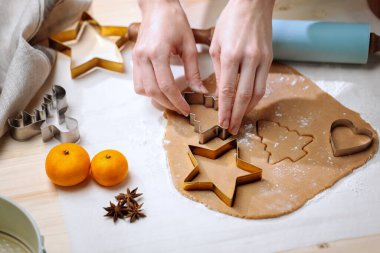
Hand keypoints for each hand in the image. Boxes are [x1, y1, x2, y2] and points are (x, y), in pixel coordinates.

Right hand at [133, 0, 206, 115]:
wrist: (157, 7)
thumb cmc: (174, 21)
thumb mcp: (189, 46)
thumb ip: (194, 71)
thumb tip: (199, 91)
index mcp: (158, 52)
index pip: (166, 85)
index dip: (177, 101)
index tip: (186, 109)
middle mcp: (143, 57)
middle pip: (153, 91)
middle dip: (168, 104)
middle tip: (181, 109)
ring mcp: (136, 58)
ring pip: (142, 90)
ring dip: (156, 99)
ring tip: (171, 101)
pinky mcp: (134, 59)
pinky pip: (138, 82)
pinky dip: (149, 91)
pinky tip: (161, 90)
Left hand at [210, 0, 273, 133]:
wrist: (253, 5)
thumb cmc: (230, 22)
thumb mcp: (216, 43)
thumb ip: (218, 68)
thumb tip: (219, 91)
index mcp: (231, 55)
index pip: (227, 90)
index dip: (224, 110)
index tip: (221, 123)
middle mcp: (249, 59)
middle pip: (243, 96)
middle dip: (236, 116)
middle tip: (231, 129)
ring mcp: (262, 60)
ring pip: (256, 93)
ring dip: (247, 110)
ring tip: (239, 121)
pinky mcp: (270, 59)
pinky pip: (263, 84)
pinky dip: (255, 98)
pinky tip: (247, 105)